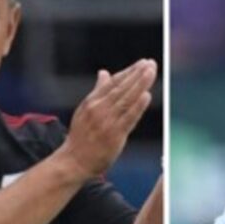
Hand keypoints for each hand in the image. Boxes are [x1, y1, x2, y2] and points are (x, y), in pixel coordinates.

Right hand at [61, 59, 157, 177]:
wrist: (74, 160)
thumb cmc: (82, 135)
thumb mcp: (86, 109)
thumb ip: (98, 91)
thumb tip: (104, 73)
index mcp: (92, 101)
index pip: (113, 83)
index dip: (129, 72)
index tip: (142, 63)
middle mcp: (99, 109)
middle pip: (121, 88)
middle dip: (137, 74)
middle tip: (150, 63)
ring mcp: (107, 121)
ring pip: (126, 99)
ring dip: (140, 84)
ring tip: (150, 72)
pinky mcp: (115, 134)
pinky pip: (128, 118)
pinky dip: (138, 106)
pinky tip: (147, 95)